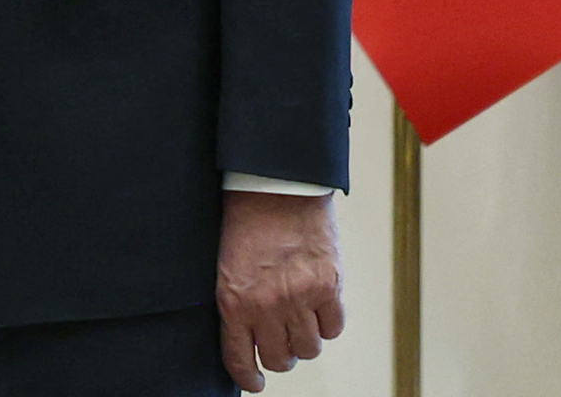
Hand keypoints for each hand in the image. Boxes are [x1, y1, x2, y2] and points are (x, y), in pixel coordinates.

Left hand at [217, 190, 342, 390]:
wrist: (276, 182)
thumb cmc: (245, 217)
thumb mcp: (226, 263)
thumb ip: (238, 301)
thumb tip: (248, 337)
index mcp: (234, 300)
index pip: (240, 359)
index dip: (249, 377)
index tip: (255, 382)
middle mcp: (267, 305)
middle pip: (280, 359)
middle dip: (280, 354)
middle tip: (280, 339)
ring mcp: (300, 297)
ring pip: (309, 348)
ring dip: (305, 339)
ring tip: (301, 318)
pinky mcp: (329, 285)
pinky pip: (334, 327)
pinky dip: (328, 322)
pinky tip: (320, 305)